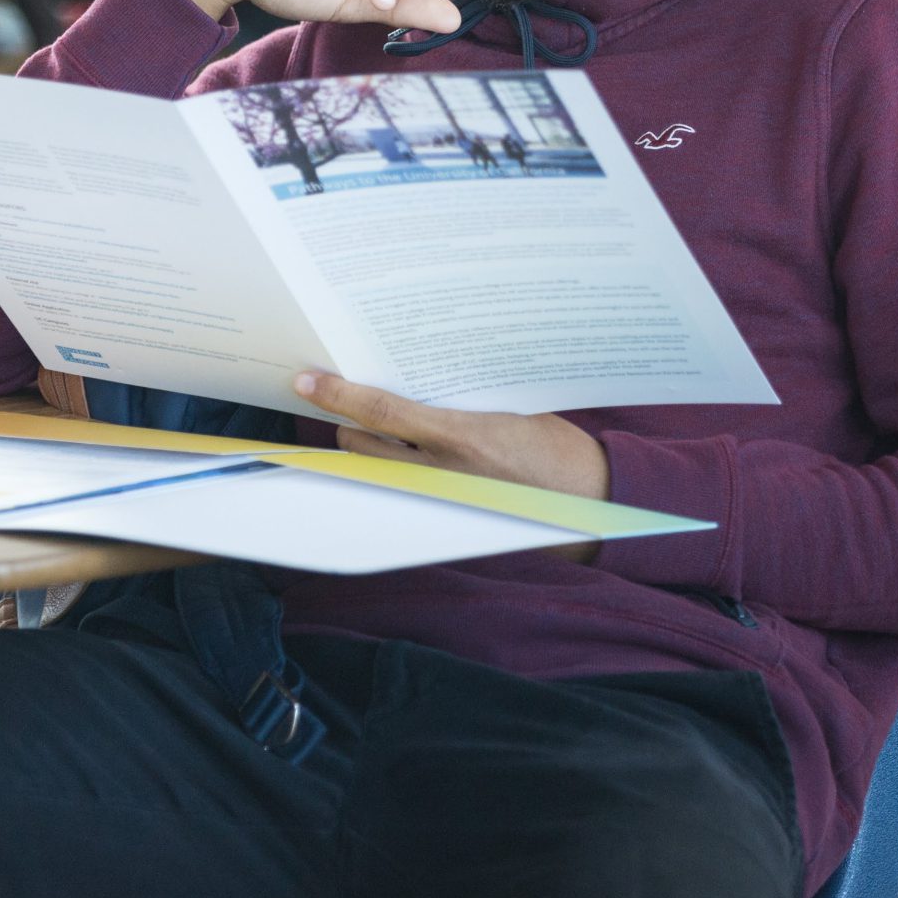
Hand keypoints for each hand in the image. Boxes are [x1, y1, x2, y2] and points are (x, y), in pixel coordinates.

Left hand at [294, 371, 611, 543]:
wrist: (590, 502)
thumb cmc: (556, 450)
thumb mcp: (508, 409)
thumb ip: (456, 404)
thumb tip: (413, 390)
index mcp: (461, 436)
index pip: (382, 411)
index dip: (340, 394)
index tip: (308, 380)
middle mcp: (442, 473)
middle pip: (362, 445)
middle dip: (350, 421)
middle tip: (350, 399)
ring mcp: (439, 500)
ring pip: (372, 472)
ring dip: (366, 450)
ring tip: (375, 430)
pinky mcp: (443, 517)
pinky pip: (397, 491)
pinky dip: (390, 474)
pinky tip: (400, 459)